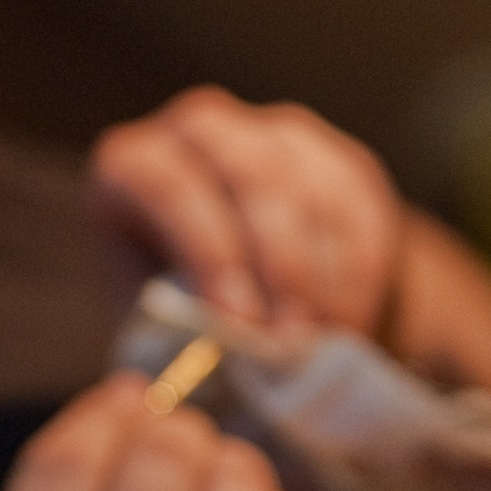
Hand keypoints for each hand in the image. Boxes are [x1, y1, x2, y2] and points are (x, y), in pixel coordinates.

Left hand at [91, 87, 401, 330]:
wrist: (253, 290)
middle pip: (249, 175)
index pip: (168, 185)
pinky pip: (357, 209)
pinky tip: (349, 320)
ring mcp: (274, 137)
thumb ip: (177, 329)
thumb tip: (208, 358)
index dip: (209, 251)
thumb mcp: (159, 318)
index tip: (240, 323)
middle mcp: (201, 132)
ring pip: (311, 192)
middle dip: (277, 264)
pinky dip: (357, 273)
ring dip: (321, 277)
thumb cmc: (186, 308)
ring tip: (321, 344)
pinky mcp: (336, 159)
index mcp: (133, 165)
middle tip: (290, 341)